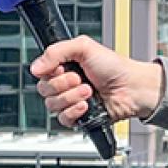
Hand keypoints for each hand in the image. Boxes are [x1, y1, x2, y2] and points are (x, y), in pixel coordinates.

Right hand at [32, 35, 161, 123]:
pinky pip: (62, 120)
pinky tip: (87, 105)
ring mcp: (71, 101)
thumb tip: (35, 67)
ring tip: (89, 91)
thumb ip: (56, 51)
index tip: (65, 67)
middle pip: (44, 90)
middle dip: (64, 84)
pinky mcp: (78, 117)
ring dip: (72, 97)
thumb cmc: (114, 67)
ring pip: (52, 105)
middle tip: (82, 79)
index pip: (41, 73)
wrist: (132, 88)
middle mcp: (65, 84)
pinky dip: (74, 112)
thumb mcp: (84, 47)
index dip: (52, 72)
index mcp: (64, 66)